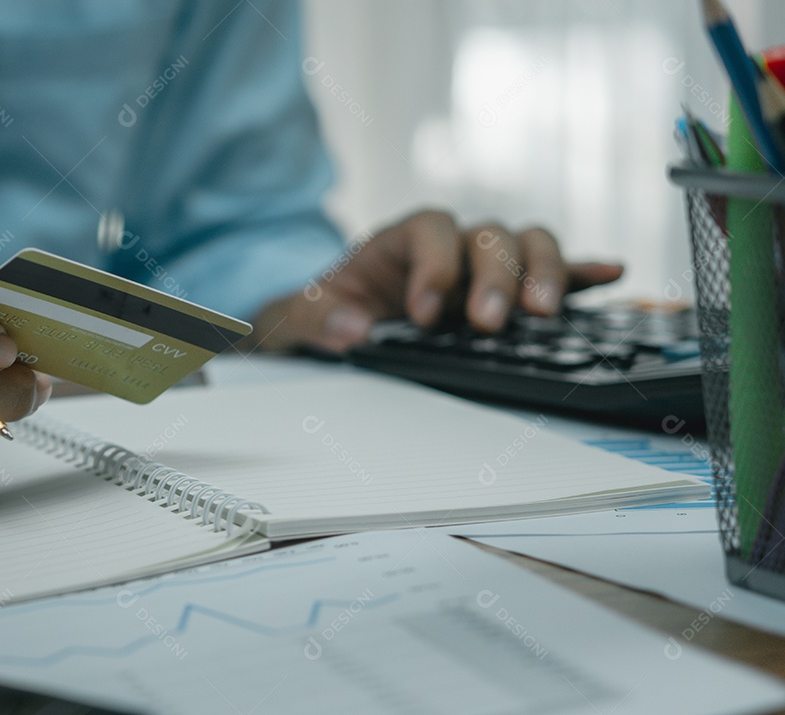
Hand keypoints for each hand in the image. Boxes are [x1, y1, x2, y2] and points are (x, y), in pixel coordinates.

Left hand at [253, 210, 622, 351]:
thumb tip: (350, 328)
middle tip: (490, 321)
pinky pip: (553, 273)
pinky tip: (610, 273)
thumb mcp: (303, 312)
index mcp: (401, 240)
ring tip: (543, 313)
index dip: (433, 267)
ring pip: (528, 246)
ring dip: (543, 273)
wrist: (341, 319)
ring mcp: (484, 266)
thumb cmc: (330, 307)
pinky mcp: (508, 291)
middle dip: (495, 276)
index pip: (429, 231)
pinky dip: (581, 272)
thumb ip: (317, 316)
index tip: (424, 315)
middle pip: (489, 236)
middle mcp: (451, 245)